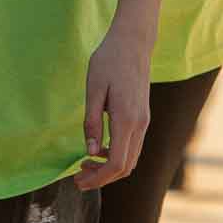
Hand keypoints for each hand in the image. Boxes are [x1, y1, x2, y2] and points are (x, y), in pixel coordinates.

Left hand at [76, 21, 151, 190]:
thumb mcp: (93, 88)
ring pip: (131, 159)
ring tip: (85, 164)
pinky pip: (133, 146)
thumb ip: (92, 122)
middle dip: (102, 178)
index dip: (97, 178)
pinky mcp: (143, 117)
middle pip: (125, 167)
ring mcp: (144, 121)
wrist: (133, 42)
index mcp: (126, 119)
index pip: (116, 163)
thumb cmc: (109, 60)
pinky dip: (117, 155)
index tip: (78, 181)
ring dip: (109, 168)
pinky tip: (99, 148)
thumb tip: (90, 152)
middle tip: (78, 178)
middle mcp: (140, 124)